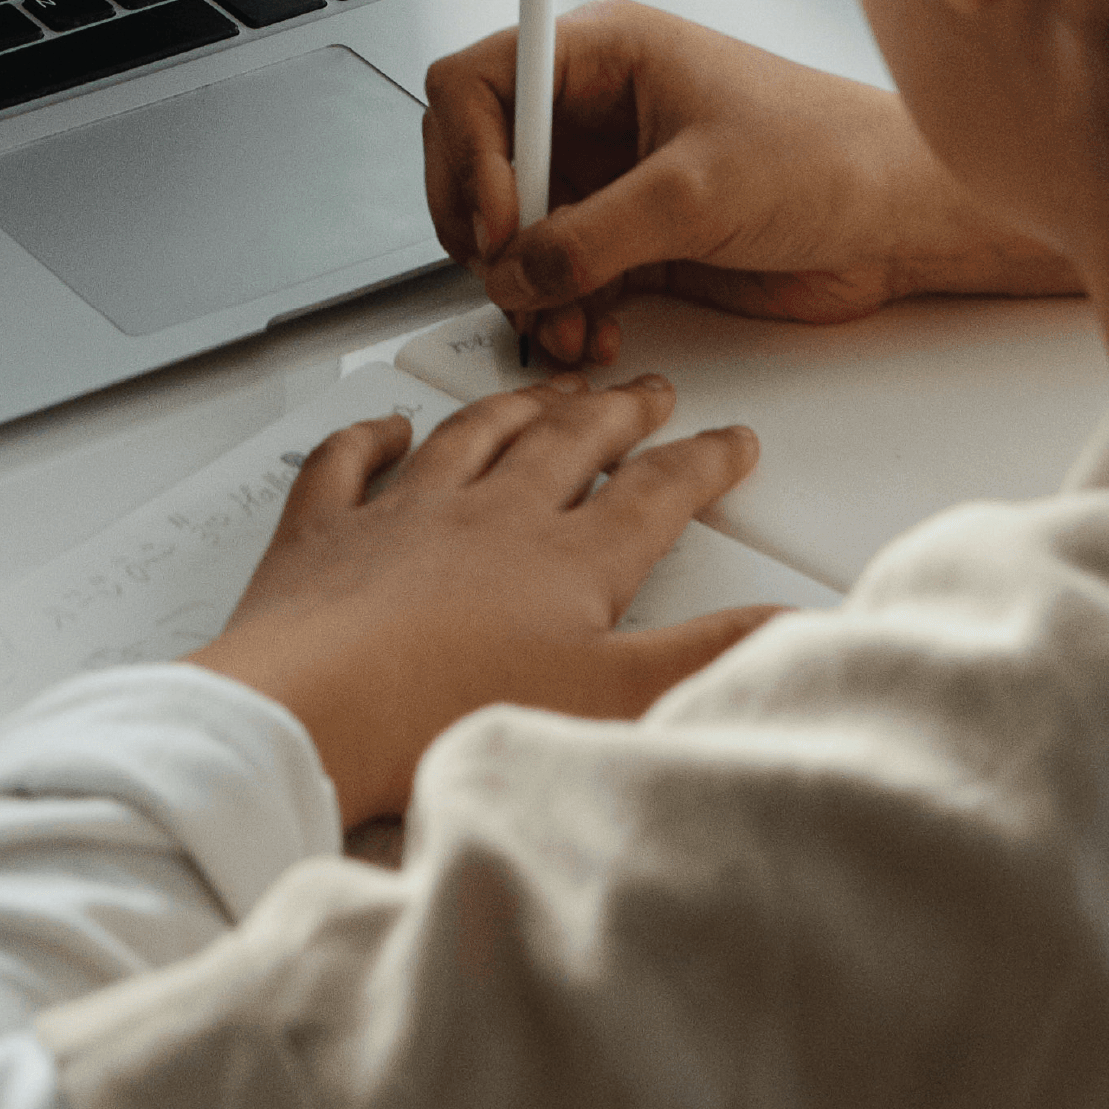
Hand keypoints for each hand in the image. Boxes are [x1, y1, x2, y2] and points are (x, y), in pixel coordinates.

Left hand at [190, 375, 772, 827]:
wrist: (313, 717)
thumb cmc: (448, 716)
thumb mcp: (611, 701)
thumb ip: (709, 657)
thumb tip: (796, 626)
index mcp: (566, 558)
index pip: (656, 494)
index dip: (703, 465)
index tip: (732, 442)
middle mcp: (489, 516)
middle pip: (570, 444)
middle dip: (618, 413)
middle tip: (648, 391)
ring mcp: (402, 516)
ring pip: (473, 437)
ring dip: (518, 407)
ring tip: (548, 392)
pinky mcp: (323, 537)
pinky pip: (348, 464)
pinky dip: (370, 436)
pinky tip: (387, 426)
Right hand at [422, 0, 1080, 366]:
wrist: (901, 219)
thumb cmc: (832, 156)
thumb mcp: (698, 192)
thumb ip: (592, 236)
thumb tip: (517, 271)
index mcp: (606, 53)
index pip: (479, 84)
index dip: (468, 156)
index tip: (500, 222)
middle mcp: (596, 110)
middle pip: (481, 162)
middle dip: (489, 232)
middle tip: (514, 278)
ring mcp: (610, 177)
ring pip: (516, 232)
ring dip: (525, 286)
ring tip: (561, 322)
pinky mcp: (632, 236)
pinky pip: (560, 275)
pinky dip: (561, 310)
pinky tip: (590, 329)